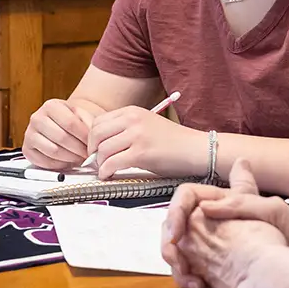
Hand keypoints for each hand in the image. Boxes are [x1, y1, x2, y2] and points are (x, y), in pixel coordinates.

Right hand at [23, 98, 102, 168]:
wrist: (61, 125)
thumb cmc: (73, 120)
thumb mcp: (83, 115)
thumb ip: (89, 124)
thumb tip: (92, 141)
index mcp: (50, 106)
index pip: (70, 123)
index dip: (84, 136)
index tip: (93, 144)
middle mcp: (37, 118)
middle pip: (61, 137)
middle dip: (78, 149)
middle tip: (88, 154)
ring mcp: (30, 134)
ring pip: (53, 151)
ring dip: (70, 157)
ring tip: (80, 158)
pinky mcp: (27, 149)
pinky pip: (45, 162)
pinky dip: (59, 164)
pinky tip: (67, 161)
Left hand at [86, 105, 203, 177]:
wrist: (197, 149)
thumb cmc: (174, 143)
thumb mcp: (147, 126)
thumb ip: (126, 130)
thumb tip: (102, 145)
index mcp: (132, 111)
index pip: (98, 122)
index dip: (92, 139)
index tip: (95, 150)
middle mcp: (132, 120)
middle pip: (96, 134)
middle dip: (92, 151)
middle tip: (96, 163)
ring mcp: (137, 135)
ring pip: (102, 150)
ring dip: (99, 164)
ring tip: (105, 171)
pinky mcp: (141, 153)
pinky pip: (112, 163)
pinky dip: (106, 172)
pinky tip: (109, 176)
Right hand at [169, 200, 288, 287]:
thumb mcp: (272, 211)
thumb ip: (241, 201)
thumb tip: (204, 206)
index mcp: (225, 200)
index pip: (186, 196)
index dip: (176, 211)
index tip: (179, 234)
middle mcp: (214, 219)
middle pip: (176, 224)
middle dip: (170, 242)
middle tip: (176, 260)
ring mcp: (212, 243)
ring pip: (179, 248)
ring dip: (176, 262)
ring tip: (188, 277)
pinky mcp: (214, 265)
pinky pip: (190, 269)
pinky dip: (188, 277)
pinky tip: (198, 286)